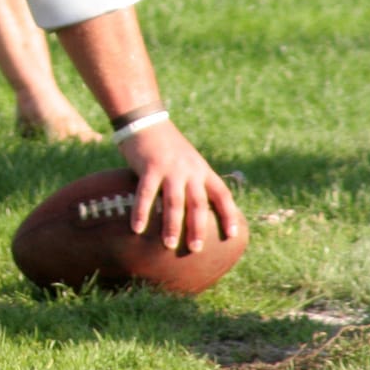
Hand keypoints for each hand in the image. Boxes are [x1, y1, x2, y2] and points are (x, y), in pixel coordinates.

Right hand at [113, 117, 244, 252]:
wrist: (147, 120)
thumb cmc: (166, 146)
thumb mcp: (187, 161)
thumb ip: (192, 182)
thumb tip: (193, 212)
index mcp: (202, 170)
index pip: (222, 194)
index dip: (228, 215)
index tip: (232, 235)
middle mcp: (190, 170)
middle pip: (198, 203)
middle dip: (198, 227)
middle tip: (196, 249)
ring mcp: (170, 169)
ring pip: (174, 201)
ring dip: (172, 225)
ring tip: (169, 244)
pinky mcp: (150, 167)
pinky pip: (146, 193)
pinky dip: (142, 211)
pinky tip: (137, 228)